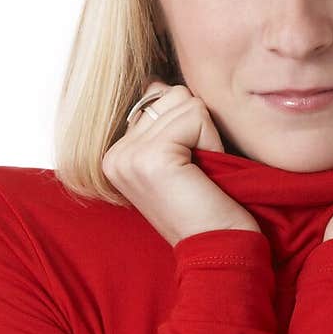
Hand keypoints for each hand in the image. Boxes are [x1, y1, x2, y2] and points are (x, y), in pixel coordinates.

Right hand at [103, 79, 261, 246]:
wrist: (219, 250)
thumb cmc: (207, 207)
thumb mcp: (177, 159)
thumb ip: (161, 121)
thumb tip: (154, 83)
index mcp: (115, 155)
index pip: (156, 96)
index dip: (188, 127)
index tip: (187, 171)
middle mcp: (114, 155)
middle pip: (171, 94)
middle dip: (197, 128)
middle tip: (197, 174)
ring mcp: (127, 156)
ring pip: (185, 101)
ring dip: (206, 136)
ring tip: (200, 175)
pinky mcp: (151, 157)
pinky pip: (196, 115)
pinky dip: (212, 143)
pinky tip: (204, 176)